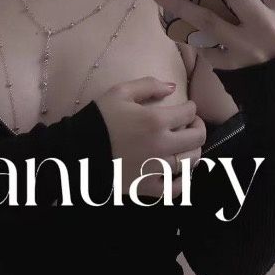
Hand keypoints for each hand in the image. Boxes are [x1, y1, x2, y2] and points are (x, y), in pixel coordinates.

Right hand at [94, 78, 205, 197]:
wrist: (77, 149)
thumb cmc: (99, 118)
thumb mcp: (120, 92)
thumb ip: (148, 85)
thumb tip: (173, 88)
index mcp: (156, 120)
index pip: (189, 113)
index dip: (191, 108)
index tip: (186, 109)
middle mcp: (162, 145)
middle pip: (197, 138)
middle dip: (197, 128)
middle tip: (190, 125)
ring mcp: (157, 169)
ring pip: (191, 162)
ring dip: (193, 151)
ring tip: (185, 147)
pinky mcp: (148, 187)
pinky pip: (176, 188)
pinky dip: (182, 180)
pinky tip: (178, 173)